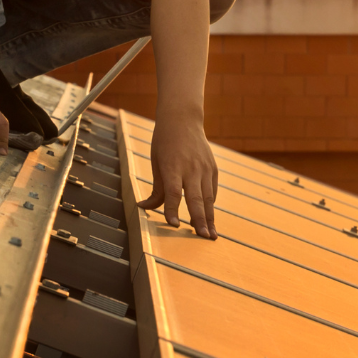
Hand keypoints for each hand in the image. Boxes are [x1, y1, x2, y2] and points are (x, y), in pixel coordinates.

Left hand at [138, 114, 217, 237]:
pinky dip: (210, 205)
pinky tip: (210, 219)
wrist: (183, 119)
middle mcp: (191, 168)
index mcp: (172, 166)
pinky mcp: (213, 168)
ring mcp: (205, 168)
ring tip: (211, 235)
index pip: (173, 193)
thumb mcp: (156, 163)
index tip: (174, 225)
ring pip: (208, 198)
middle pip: (196, 198)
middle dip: (200, 220)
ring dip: (210, 218)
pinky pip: (212, 191)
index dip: (173, 210)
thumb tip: (144, 207)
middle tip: (203, 238)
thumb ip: (156, 189)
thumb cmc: (164, 142)